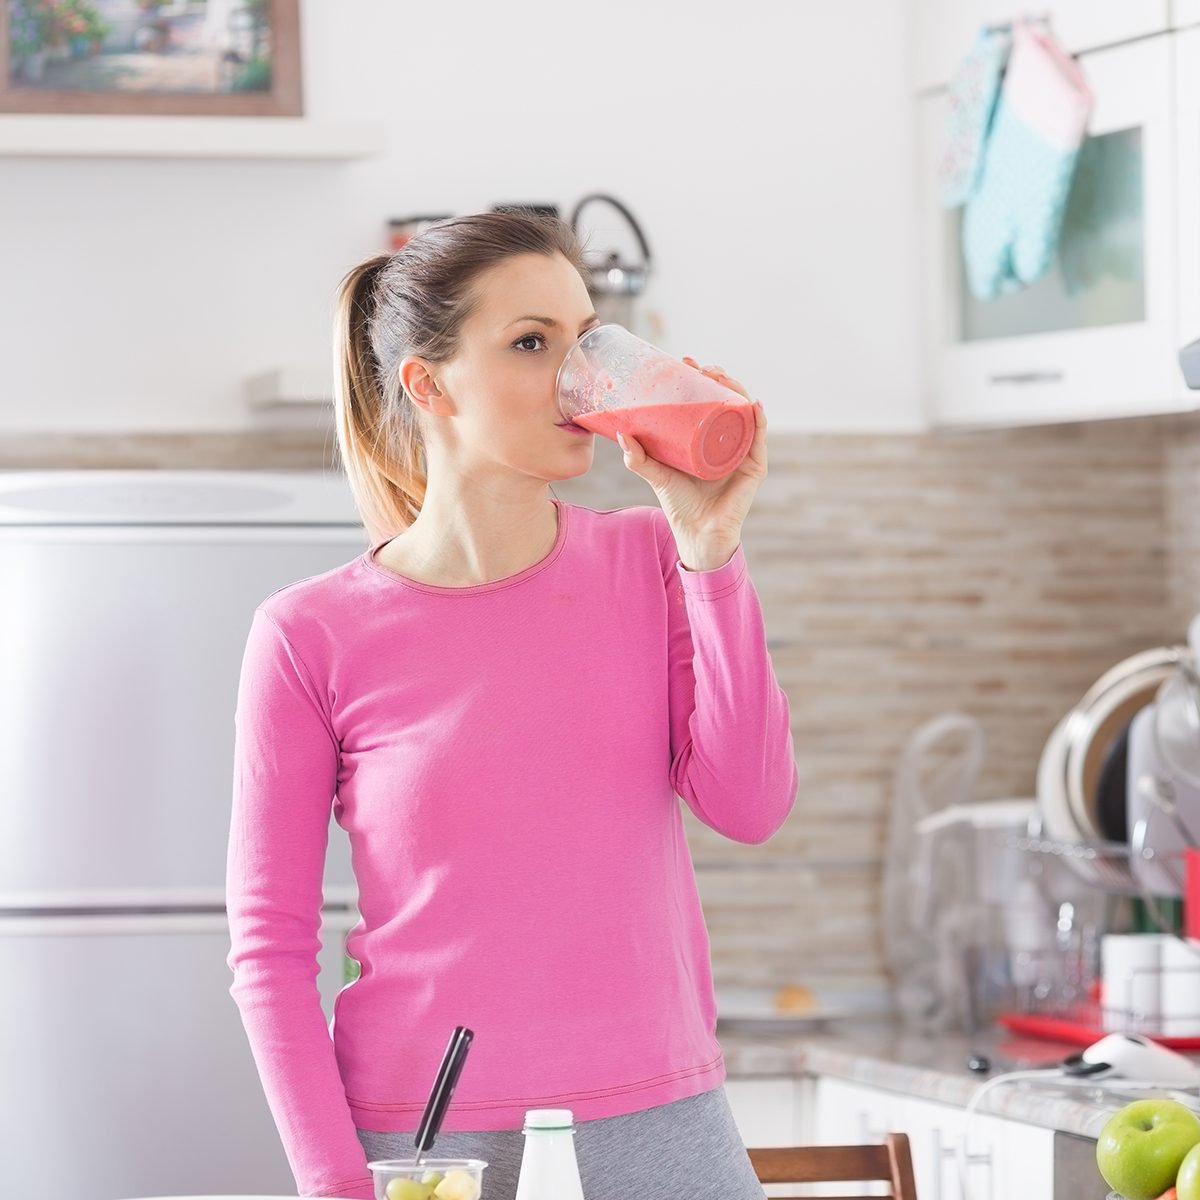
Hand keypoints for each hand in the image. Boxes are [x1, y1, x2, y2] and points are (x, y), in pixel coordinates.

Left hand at [616, 357, 767, 570]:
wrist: (696, 533)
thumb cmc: (679, 504)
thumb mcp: (657, 474)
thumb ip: (638, 458)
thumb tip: (621, 434)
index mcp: (707, 437)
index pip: (706, 400)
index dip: (699, 379)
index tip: (684, 362)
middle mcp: (727, 440)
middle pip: (727, 400)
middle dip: (717, 378)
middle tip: (700, 367)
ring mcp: (742, 451)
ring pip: (744, 411)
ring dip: (737, 389)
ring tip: (721, 376)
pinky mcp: (753, 467)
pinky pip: (759, 438)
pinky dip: (758, 420)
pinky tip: (753, 404)